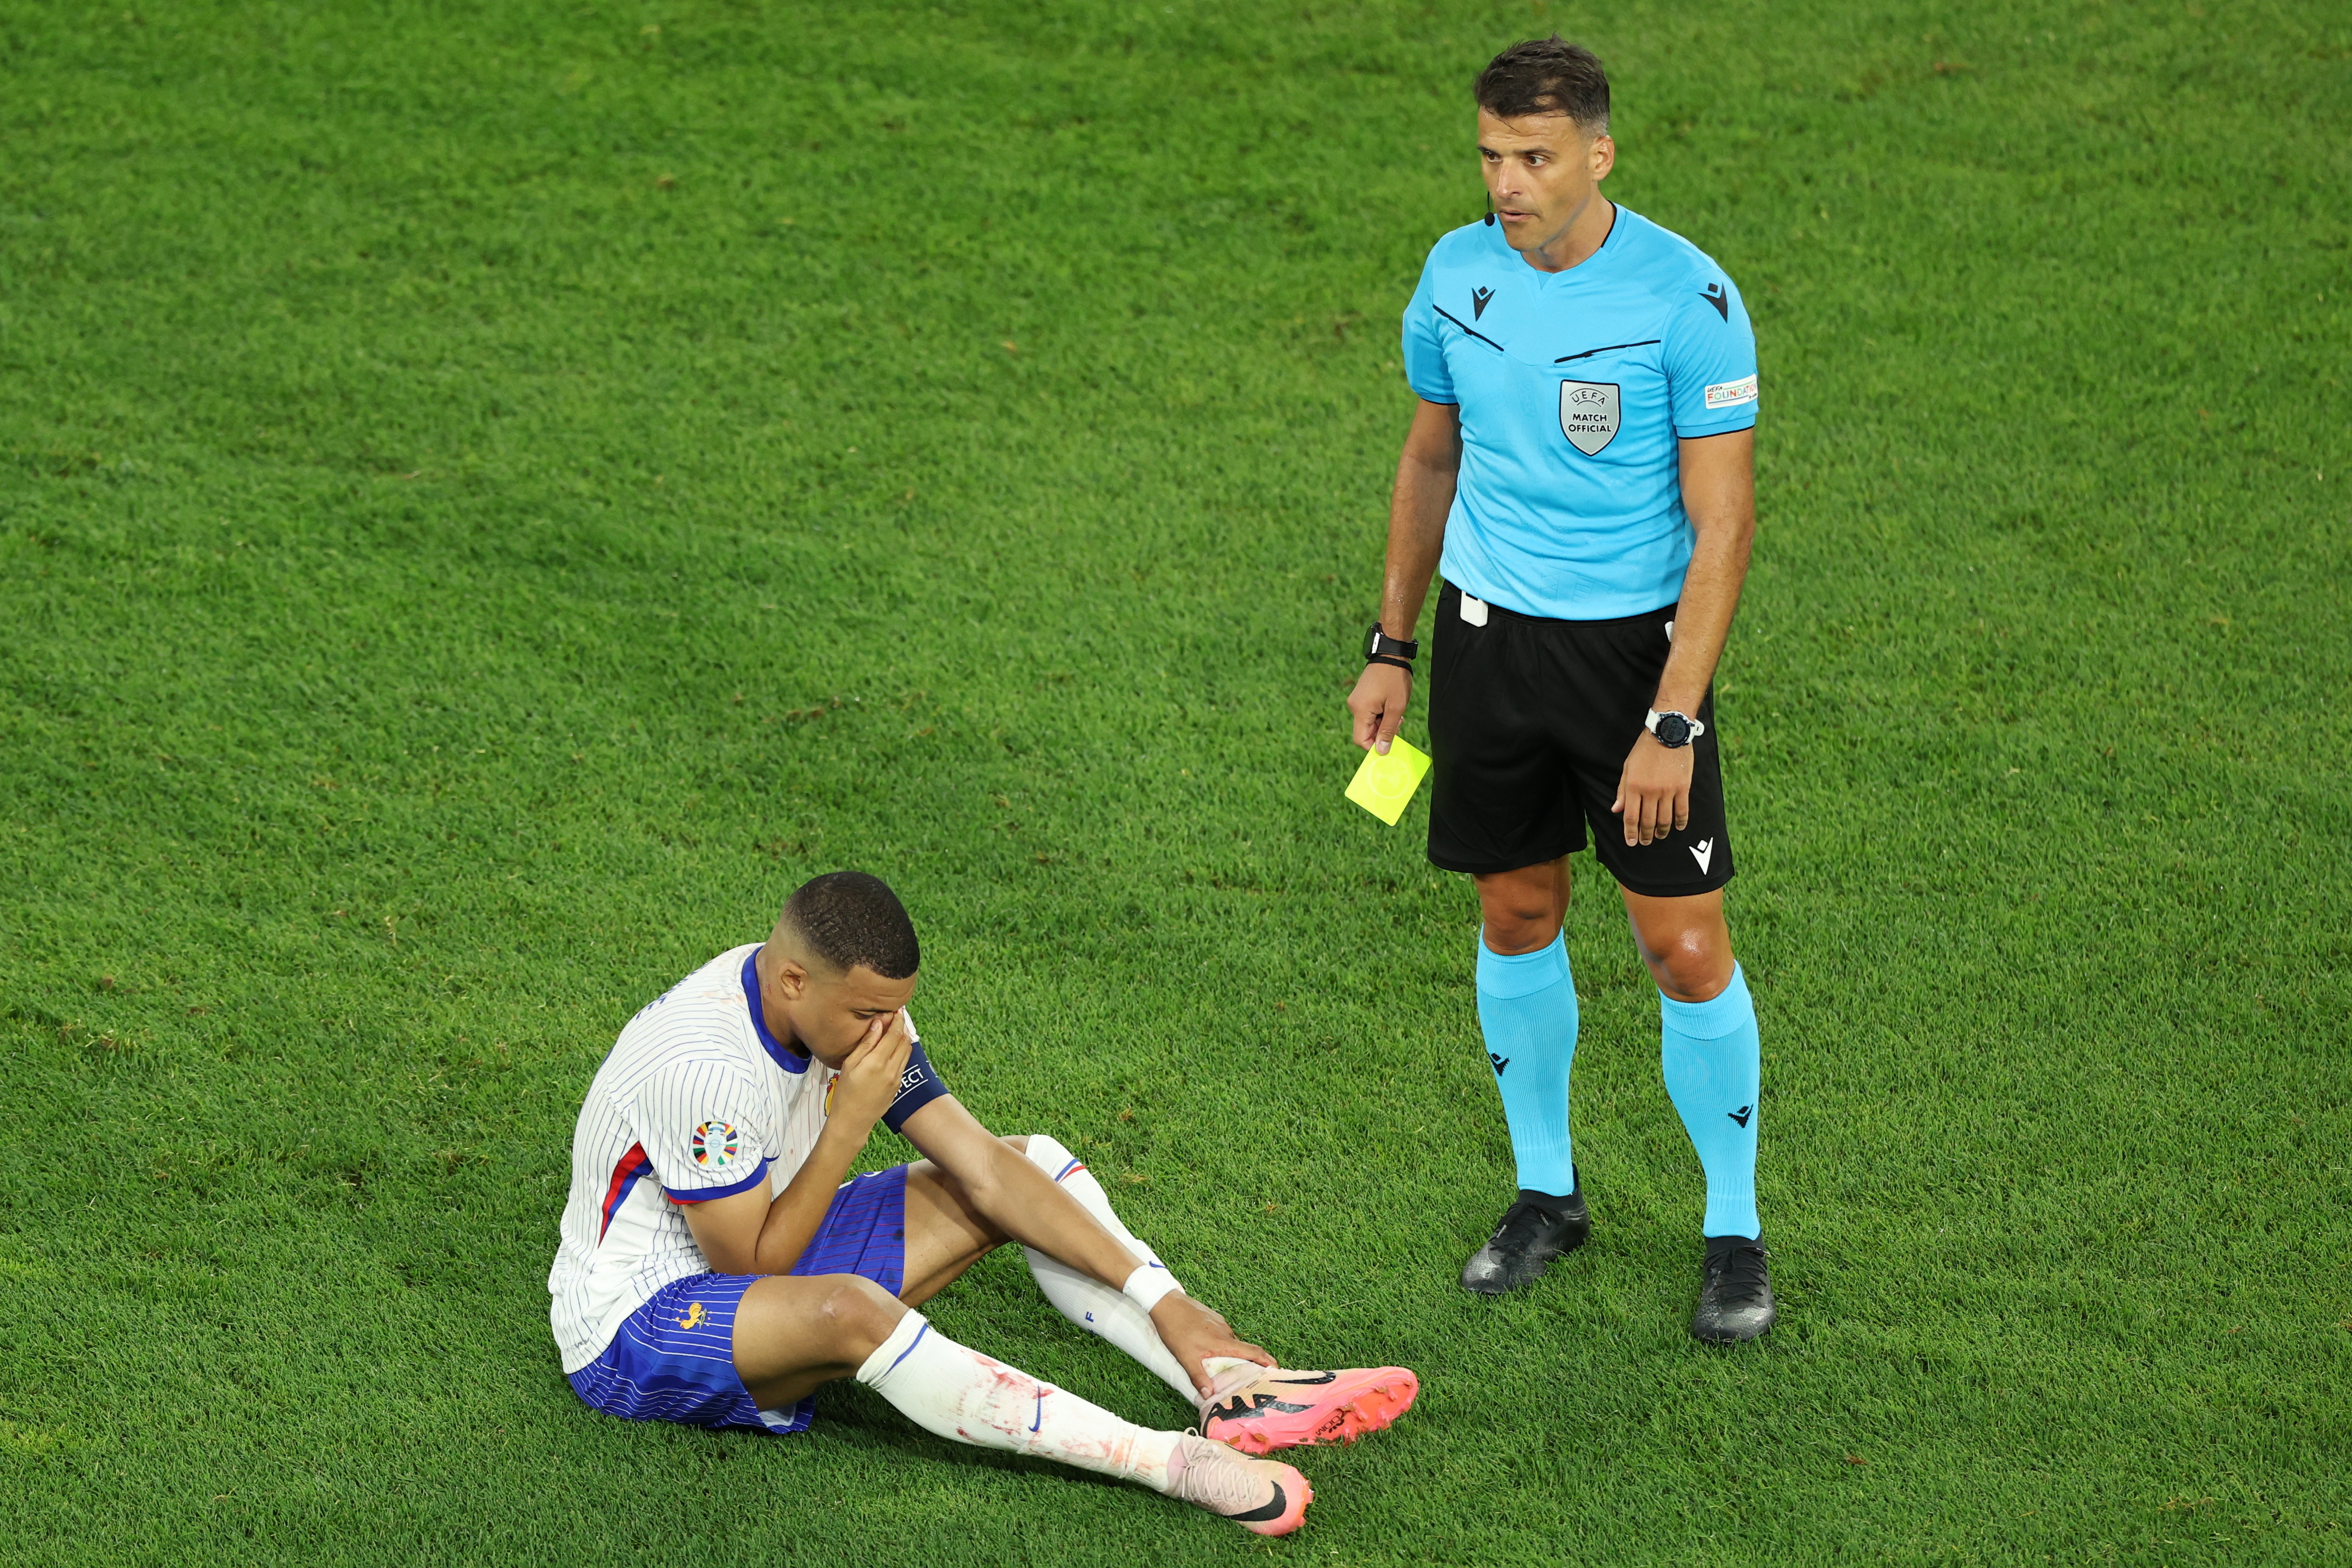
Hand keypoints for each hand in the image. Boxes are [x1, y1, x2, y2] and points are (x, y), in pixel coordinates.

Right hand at [827, 1009, 914, 1132]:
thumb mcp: (850, 1064)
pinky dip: (902, 1051)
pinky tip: (895, 1047)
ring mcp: (897, 1078)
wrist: (853, 1120)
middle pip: (904, 1040)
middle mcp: (891, 1068)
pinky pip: (904, 1062)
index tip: (896, 1009)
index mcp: (877, 1061)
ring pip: (907, 1051)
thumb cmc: (846, 1091)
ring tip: (898, 1028)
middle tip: (897, 1016)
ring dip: (905, 1037)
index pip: (894, 1034)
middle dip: (902, 1026)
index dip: (897, 1019)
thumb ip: (866, 1043)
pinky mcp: (898, 1085)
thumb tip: (878, 1023)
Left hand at [1149, 1294, 1273, 1399]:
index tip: (1277, 1370)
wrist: (1165, 1303)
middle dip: (1248, 1363)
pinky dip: (1221, 1344)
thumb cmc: (1175, 1330)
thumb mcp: (1185, 1358)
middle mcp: (1225, 1331)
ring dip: (1231, 1354)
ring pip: (1230, 1342)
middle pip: (1243, 1349)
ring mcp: (1219, 1322)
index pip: (1253, 1351)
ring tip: (1224, 1367)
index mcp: (1223, 1342)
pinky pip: (1221, 1334)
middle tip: (1246, 1377)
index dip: (1267, 1361)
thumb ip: (1198, 1377)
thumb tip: (1208, 1395)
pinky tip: (1208, 1349)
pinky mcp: (1211, 1317)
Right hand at [1347, 662, 1412, 752]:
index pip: (1360, 740)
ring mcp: (1356, 701)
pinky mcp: (1360, 696)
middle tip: (1398, 722)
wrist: (1390, 655)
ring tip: (1396, 712)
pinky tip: (1390, 706)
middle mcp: (1354, 706)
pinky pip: (1368, 713)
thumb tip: (1381, 751)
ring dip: (1383, 723)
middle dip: (1381, 732)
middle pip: (1365, 732)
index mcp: (1360, 710)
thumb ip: (1388, 731)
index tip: (1390, 741)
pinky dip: (1380, 715)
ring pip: (1368, 723)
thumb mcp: (1396, 708)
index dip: (1375, 746)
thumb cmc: (1395, 679)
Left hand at [1611, 732, 1694, 846]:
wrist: (1667, 733)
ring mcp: (1668, 791)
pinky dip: (1680, 822)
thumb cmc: (1644, 749)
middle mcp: (1650, 791)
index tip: (1631, 842)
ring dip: (1662, 831)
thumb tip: (1616, 810)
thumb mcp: (1628, 767)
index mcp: (1634, 786)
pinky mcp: (1683, 787)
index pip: (1631, 817)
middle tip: (1645, 842)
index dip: (1630, 833)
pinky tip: (1678, 828)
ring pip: (1665, 819)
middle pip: (1648, 821)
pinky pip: (1682, 810)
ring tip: (1660, 836)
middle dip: (1646, 835)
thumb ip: (1622, 790)